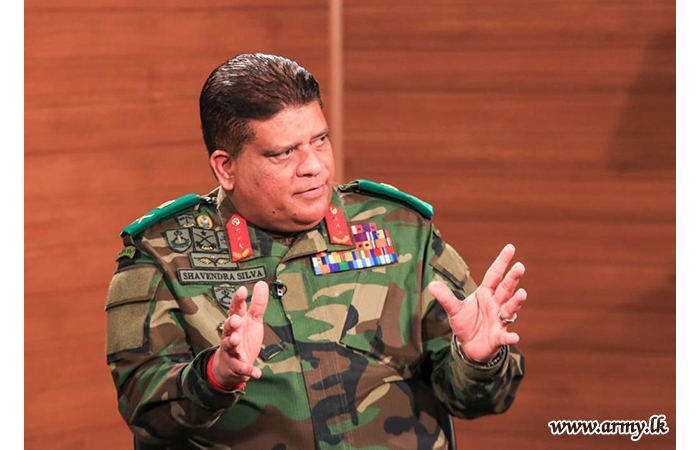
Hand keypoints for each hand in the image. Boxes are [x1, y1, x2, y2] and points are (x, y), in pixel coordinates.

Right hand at [211, 280, 268, 387]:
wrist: (230, 367)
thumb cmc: (242, 338)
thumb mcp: (253, 320)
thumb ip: (258, 304)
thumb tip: (261, 283)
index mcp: (237, 322)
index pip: (235, 308)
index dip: (238, 300)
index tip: (243, 290)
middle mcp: (231, 335)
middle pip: (228, 326)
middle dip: (231, 322)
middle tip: (236, 319)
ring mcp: (231, 351)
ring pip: (229, 345)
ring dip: (232, 342)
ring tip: (236, 340)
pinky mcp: (236, 366)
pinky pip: (241, 369)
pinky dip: (248, 371)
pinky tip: (257, 373)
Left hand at [428, 244, 526, 362]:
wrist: (469, 346)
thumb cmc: (466, 323)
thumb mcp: (454, 309)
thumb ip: (446, 297)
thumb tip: (431, 285)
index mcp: (485, 293)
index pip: (494, 274)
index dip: (502, 261)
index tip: (510, 247)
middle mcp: (496, 304)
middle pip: (505, 288)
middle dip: (512, 278)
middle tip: (520, 266)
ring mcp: (499, 320)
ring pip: (509, 308)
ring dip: (516, 302)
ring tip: (522, 294)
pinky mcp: (498, 337)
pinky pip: (505, 336)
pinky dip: (510, 337)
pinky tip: (515, 337)